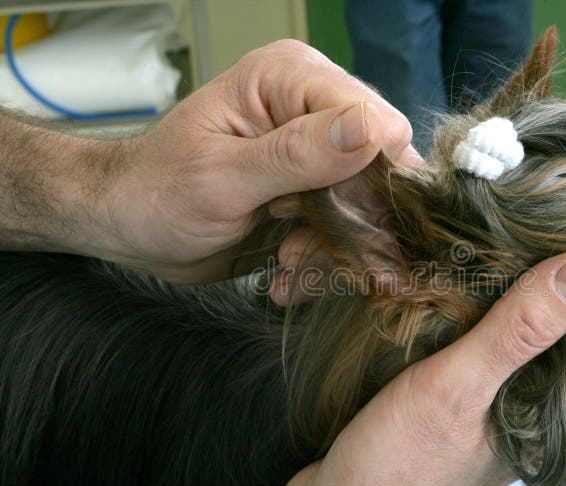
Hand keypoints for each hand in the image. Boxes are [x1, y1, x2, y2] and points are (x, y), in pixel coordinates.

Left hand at [100, 39, 420, 282]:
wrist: (132, 226)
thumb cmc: (156, 192)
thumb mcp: (221, 177)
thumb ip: (297, 154)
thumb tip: (371, 132)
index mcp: (289, 78)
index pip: (375, 119)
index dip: (369, 175)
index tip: (328, 216)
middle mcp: (312, 108)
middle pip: (380, 168)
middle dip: (347, 221)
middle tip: (297, 248)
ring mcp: (317, 152)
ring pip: (369, 209)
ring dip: (331, 248)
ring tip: (286, 261)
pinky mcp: (315, 191)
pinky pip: (348, 230)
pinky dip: (322, 261)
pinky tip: (285, 274)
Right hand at [262, 252, 565, 485]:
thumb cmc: (398, 469)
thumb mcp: (459, 388)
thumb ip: (520, 330)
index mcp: (551, 414)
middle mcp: (527, 410)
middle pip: (541, 324)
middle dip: (524, 273)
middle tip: (508, 221)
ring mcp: (488, 405)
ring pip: (499, 329)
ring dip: (483, 288)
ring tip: (470, 244)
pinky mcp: (452, 401)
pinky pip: (465, 343)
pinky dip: (453, 312)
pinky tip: (436, 285)